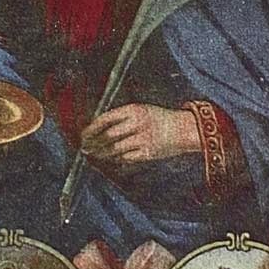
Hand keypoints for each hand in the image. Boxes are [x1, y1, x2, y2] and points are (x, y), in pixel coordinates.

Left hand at [80, 104, 199, 170]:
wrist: (185, 128)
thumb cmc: (160, 118)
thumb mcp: (142, 109)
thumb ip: (123, 117)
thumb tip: (99, 127)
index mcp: (134, 109)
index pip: (106, 118)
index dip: (92, 127)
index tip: (84, 133)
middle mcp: (138, 123)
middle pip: (108, 135)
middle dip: (94, 142)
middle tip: (84, 146)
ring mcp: (143, 139)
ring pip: (115, 149)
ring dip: (101, 153)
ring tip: (93, 154)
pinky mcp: (148, 153)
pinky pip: (126, 158)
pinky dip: (115, 158)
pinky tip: (109, 158)